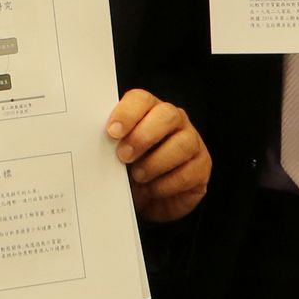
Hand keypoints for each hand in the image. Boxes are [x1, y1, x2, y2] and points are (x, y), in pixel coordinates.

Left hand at [105, 88, 209, 221]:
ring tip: (138, 176)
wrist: (149, 198)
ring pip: (182, 144)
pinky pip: (189, 172)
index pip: (141, 99)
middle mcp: (174, 120)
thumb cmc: (130, 167)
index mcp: (149, 110)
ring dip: (156, 162)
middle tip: (123, 156)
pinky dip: (167, 184)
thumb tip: (97, 142)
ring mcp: (192, 141)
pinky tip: (152, 189)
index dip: (127, 113)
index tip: (112, 132)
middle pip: (166, 115)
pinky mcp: (202, 166)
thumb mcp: (118, 153)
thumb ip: (112, 143)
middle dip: (143, 137)